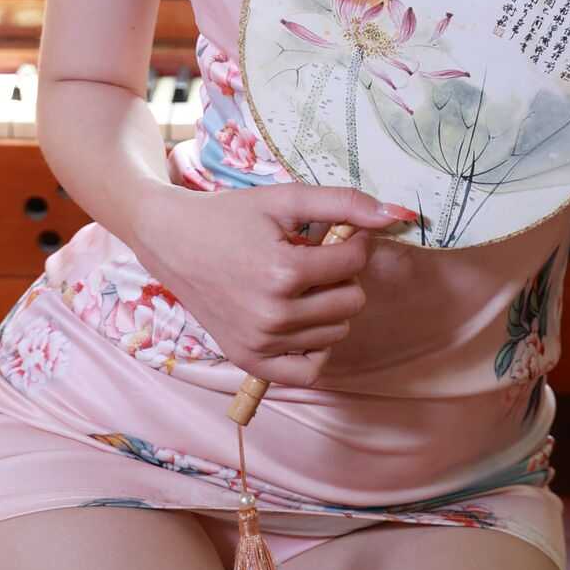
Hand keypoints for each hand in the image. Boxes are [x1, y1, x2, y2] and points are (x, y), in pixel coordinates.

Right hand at [139, 180, 417, 388]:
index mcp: (284, 272)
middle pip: (351, 300)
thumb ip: (343, 203)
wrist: (173, 241)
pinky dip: (315, 348)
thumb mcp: (285, 198)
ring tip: (299, 284)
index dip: (352, 240)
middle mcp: (273, 314)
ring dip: (328, 307)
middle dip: (341, 275)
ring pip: (336, 333)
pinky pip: (309, 371)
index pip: (354, 260)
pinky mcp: (250, 360)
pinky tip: (302, 320)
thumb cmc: (230, 216)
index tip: (331, 233)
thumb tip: (396, 215)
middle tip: (311, 259)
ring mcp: (261, 343)